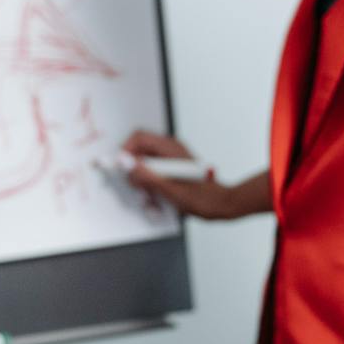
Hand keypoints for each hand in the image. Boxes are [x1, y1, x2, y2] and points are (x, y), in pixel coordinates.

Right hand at [120, 130, 270, 220]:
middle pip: (139, 150)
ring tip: (149, 196)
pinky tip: (156, 197)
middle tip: (137, 187)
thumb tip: (125, 163)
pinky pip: (152, 171)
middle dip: (133, 169)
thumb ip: (146, 175)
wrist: (221, 205)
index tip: (121, 168)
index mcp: (170, 148)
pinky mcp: (172, 168)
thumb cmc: (203, 198)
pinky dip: (150, 184)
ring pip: (144, 162)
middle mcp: (170, 149)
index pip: (138, 137)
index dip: (125, 151)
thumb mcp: (170, 189)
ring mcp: (171, 158)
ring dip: (142, 179)